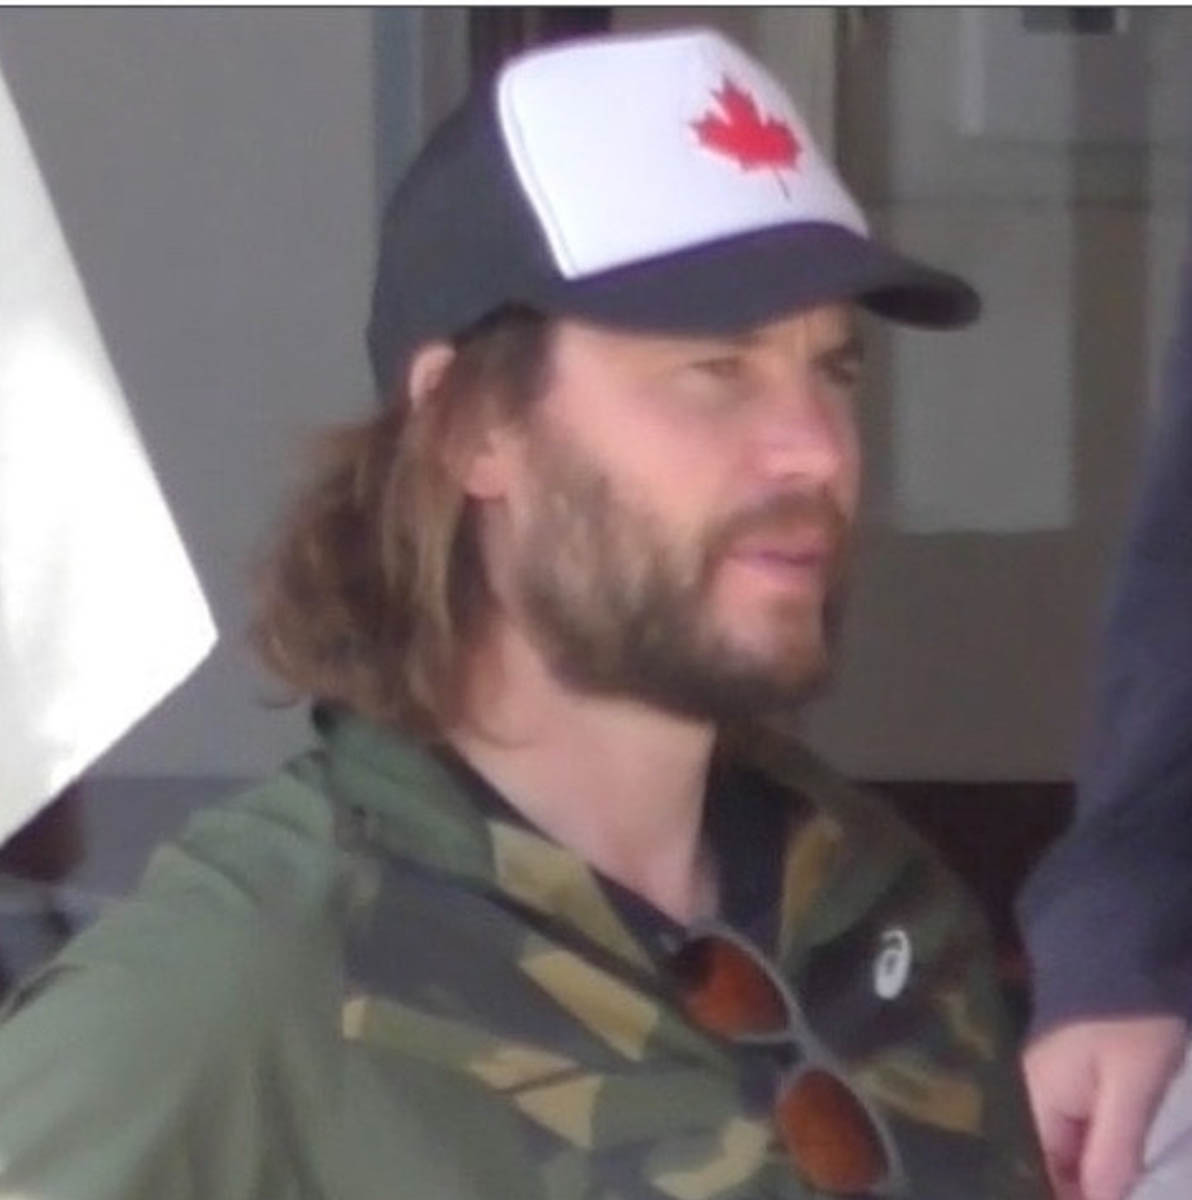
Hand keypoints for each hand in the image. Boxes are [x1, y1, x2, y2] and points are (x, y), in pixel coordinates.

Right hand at [1023, 1015, 1187, 1199]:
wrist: (1122, 953)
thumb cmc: (1128, 1023)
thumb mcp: (1132, 1089)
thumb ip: (1113, 1152)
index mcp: (1036, 1101)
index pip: (1042, 1174)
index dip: (1072, 1199)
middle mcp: (1032, 1096)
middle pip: (1050, 1163)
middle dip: (1082, 1189)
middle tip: (1125, 1192)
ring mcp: (1048, 1084)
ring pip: (1065, 1148)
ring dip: (1092, 1174)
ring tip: (1127, 1185)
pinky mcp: (1068, 1076)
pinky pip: (1075, 1129)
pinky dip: (1097, 1152)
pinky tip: (1123, 1164)